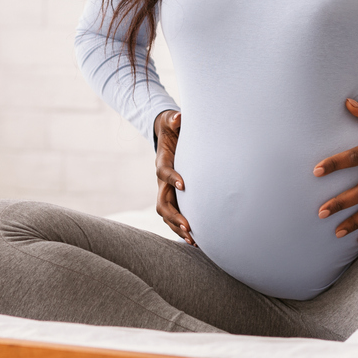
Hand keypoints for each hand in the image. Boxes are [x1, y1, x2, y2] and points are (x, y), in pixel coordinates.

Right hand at [154, 110, 194, 244]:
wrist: (166, 136)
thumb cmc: (171, 128)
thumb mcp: (171, 120)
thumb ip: (174, 120)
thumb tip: (179, 117)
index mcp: (162, 162)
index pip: (163, 172)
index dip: (172, 178)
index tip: (184, 184)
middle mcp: (162, 180)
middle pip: (162, 202)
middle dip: (174, 216)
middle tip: (188, 226)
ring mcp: (167, 190)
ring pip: (167, 213)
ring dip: (178, 227)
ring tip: (193, 240)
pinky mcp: (174, 196)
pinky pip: (175, 215)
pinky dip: (182, 228)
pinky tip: (196, 240)